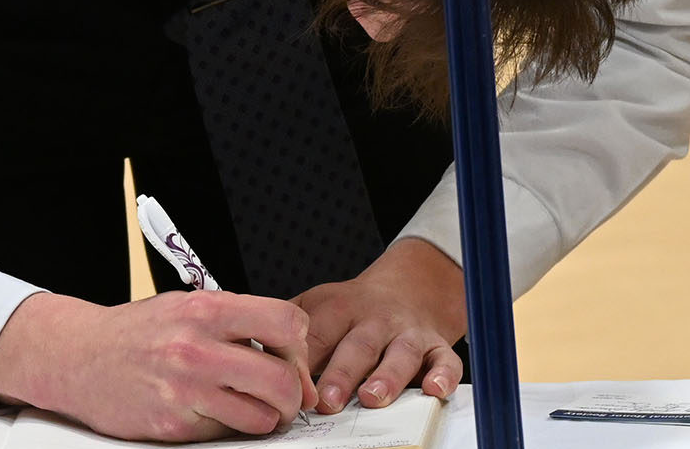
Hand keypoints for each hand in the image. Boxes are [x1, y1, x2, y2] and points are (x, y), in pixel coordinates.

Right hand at [0, 290, 315, 441]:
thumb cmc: (138, 332)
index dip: (298, 344)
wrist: (79, 358)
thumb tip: (290, 349)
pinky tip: (213, 411)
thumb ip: (237, 321)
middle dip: (293, 394)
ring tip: (252, 406)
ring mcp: (185, 391)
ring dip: (266, 417)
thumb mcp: (187, 306)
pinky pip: (226, 434)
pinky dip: (228, 427)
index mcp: (205, 310)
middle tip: (286, 396)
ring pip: (262, 418)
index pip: (286, 323)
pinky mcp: (173, 426)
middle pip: (282, 380)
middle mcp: (196, 349)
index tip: (291, 356)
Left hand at [293, 237, 466, 413]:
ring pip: (401, 353)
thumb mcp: (315, 306)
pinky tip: (433, 389)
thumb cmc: (352, 310)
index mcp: (338, 309)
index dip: (303, 361)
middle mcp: (375, 320)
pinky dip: (443, 375)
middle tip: (328, 401)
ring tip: (374, 398)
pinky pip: (445, 360)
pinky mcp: (437, 346)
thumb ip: (285, 328)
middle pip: (358, 346)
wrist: (408, 287)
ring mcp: (407, 334)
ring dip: (388, 376)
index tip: (288, 386)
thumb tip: (243, 350)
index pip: (318, 336)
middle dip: (343, 373)